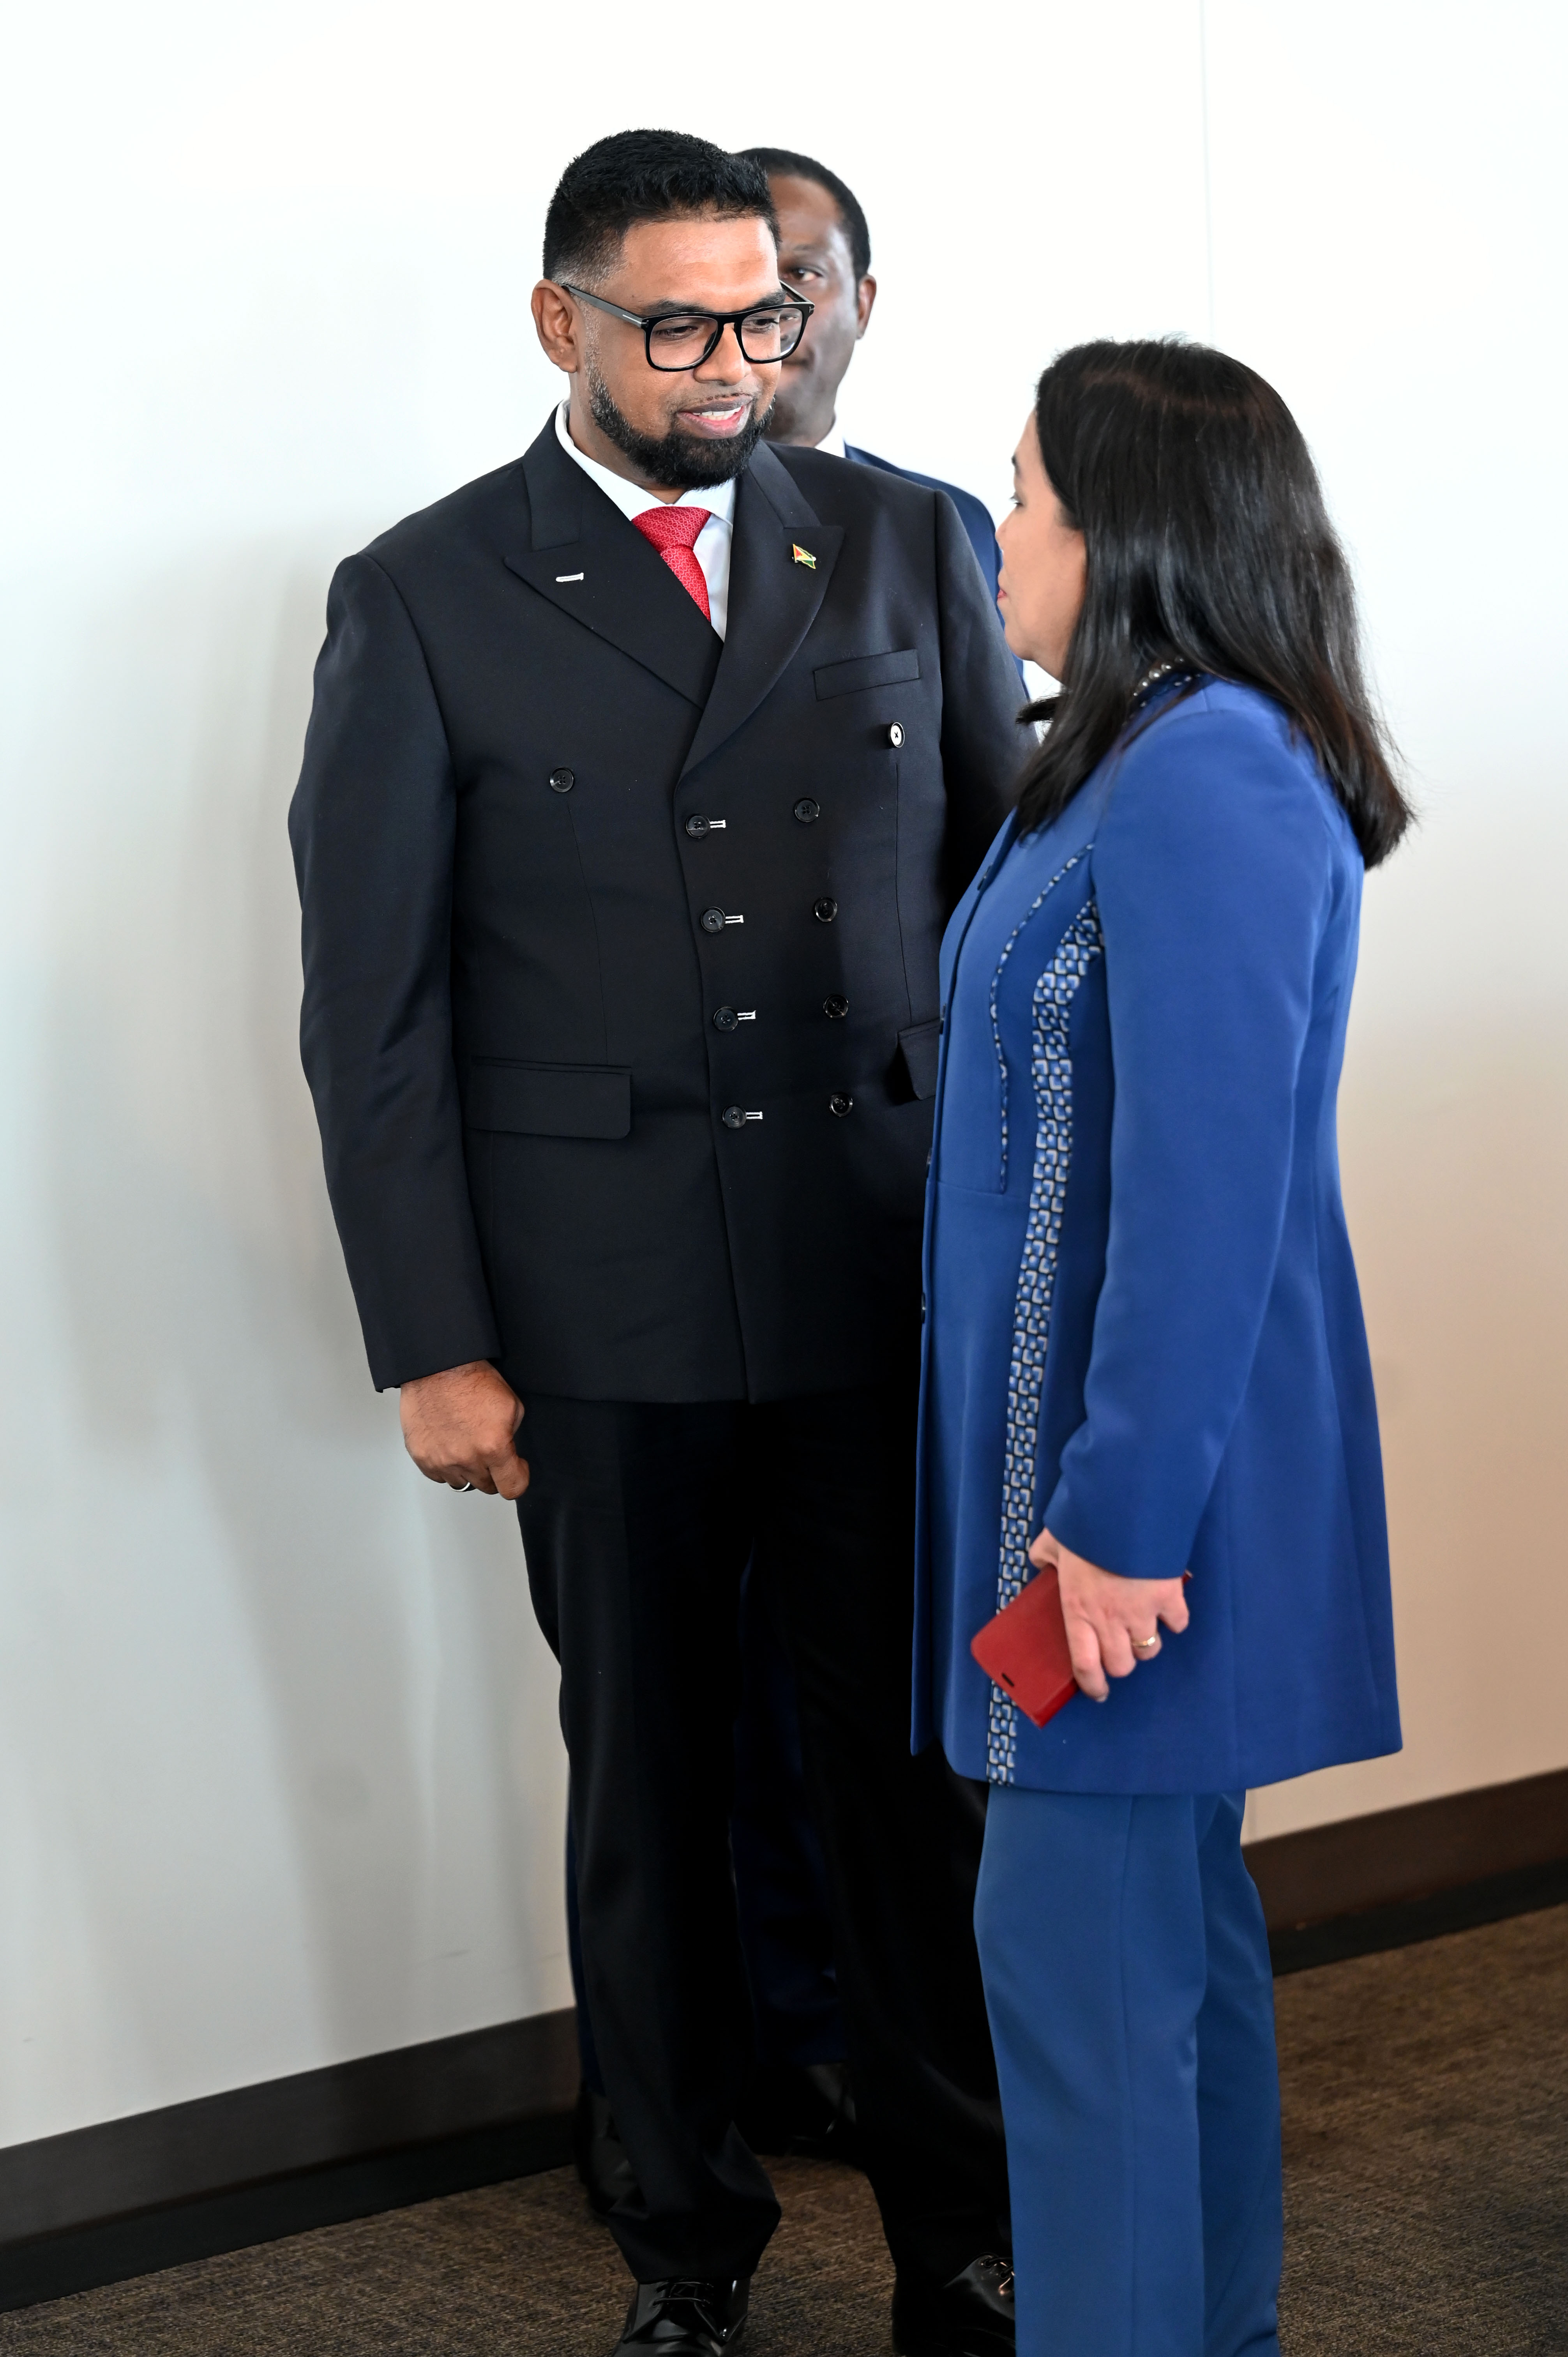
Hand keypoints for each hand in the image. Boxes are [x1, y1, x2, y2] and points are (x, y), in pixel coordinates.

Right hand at [399, 1362, 528, 1498]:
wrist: (437, 1368)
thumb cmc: (472, 1380)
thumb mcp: (511, 1405)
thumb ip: (512, 1437)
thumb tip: (509, 1454)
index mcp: (493, 1447)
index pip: (513, 1488)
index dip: (518, 1478)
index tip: (516, 1468)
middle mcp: (466, 1459)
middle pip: (487, 1487)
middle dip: (493, 1473)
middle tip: (489, 1451)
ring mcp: (441, 1461)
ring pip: (462, 1483)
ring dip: (468, 1470)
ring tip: (466, 1445)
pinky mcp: (421, 1457)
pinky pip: (438, 1476)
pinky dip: (446, 1466)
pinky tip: (449, 1445)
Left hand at [1028, 1526, 1188, 1701]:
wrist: (1123, 1508)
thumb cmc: (1084, 1527)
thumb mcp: (1052, 1542)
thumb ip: (1044, 1557)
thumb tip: (1039, 1561)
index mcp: (1078, 1610)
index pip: (1085, 1665)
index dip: (1092, 1685)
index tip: (1098, 1691)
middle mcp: (1110, 1619)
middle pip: (1122, 1665)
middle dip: (1121, 1661)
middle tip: (1119, 1647)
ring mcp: (1142, 1611)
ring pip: (1150, 1650)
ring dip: (1146, 1643)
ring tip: (1142, 1626)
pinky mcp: (1169, 1597)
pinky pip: (1178, 1623)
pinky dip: (1174, 1620)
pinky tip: (1167, 1609)